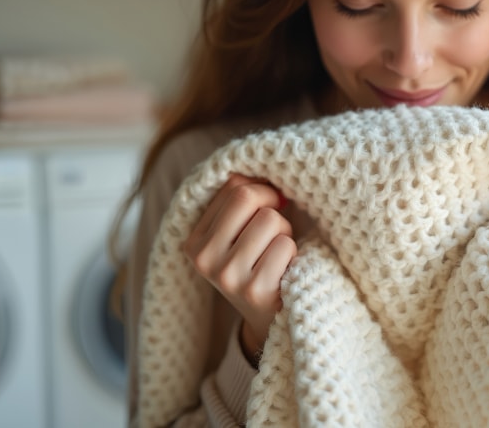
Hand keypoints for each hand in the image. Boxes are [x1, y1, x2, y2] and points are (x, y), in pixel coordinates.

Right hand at [183, 173, 296, 364]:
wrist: (273, 320)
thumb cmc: (264, 263)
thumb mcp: (242, 232)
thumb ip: (244, 198)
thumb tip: (265, 169)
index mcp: (195, 240)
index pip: (233, 186)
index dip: (263, 190)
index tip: (272, 206)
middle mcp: (205, 258)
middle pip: (248, 197)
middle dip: (273, 208)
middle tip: (276, 232)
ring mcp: (227, 277)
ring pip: (271, 220)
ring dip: (285, 234)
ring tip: (279, 255)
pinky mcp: (254, 292)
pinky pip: (285, 245)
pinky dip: (294, 254)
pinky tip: (286, 271)